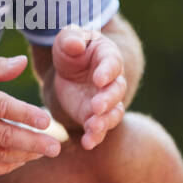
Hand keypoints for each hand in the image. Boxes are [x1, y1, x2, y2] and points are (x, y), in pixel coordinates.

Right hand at [0, 55, 61, 176]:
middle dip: (33, 143)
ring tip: (45, 151)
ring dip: (24, 155)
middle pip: (4, 136)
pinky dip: (6, 166)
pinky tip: (22, 160)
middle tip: (56, 147)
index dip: (25, 114)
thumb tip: (23, 62)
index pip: (2, 107)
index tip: (47, 120)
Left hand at [49, 25, 126, 150]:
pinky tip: (86, 143)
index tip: (99, 79)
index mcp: (108, 57)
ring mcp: (106, 101)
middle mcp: (112, 81)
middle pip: (116, 91)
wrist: (68, 70)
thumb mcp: (66, 40)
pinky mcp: (94, 116)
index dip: (107, 72)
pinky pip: (98, 129)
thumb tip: (75, 44)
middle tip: (96, 106)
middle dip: (107, 100)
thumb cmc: (71, 49)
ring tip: (93, 128)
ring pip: (112, 113)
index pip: (112, 64)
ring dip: (104, 122)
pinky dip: (94, 137)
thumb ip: (71, 39)